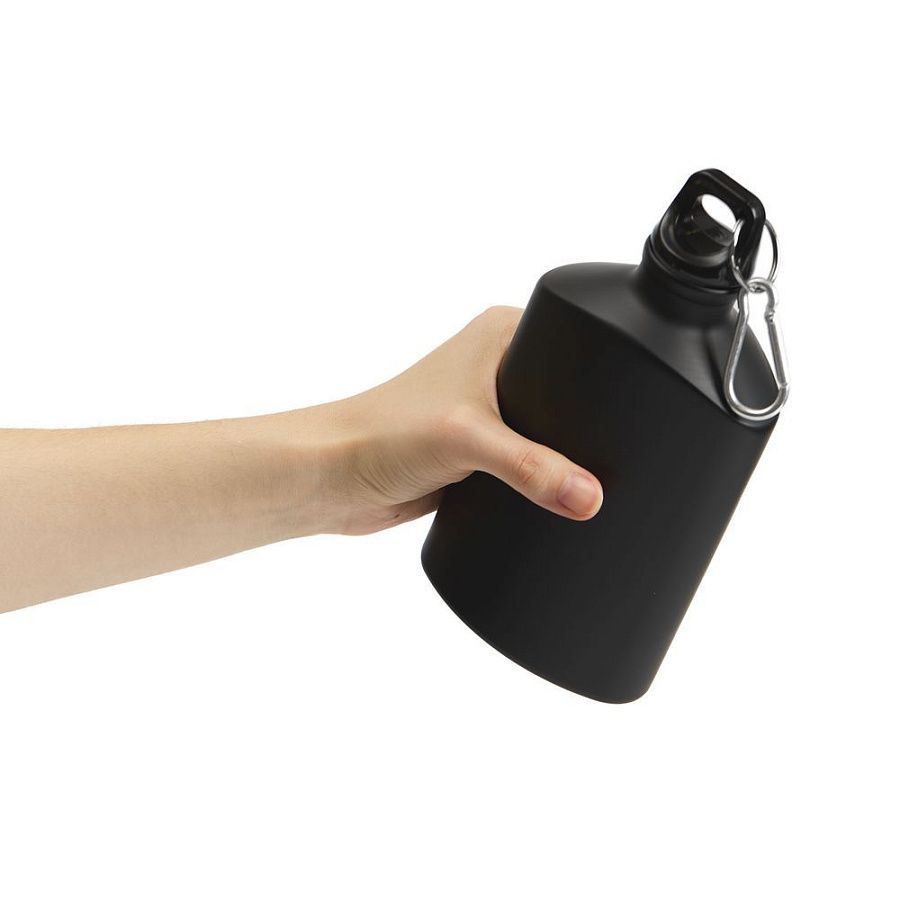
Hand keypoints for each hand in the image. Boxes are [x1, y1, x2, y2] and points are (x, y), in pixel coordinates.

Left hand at [321, 306, 602, 534]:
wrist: (334, 477)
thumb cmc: (380, 433)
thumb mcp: (467, 440)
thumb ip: (531, 467)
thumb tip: (590, 496)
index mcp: (501, 336)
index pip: (576, 342)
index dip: (609, 373)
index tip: (642, 405)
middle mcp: (498, 366)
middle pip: (570, 394)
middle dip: (590, 425)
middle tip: (618, 454)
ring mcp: (490, 410)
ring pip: (550, 433)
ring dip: (563, 457)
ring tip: (593, 478)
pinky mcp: (480, 451)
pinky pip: (528, 463)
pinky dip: (542, 479)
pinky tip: (559, 496)